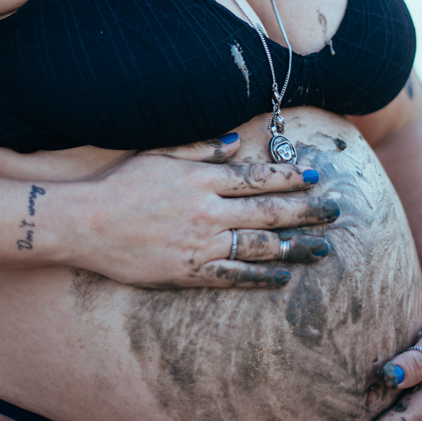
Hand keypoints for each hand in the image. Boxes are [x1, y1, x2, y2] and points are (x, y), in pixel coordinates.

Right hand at [60, 132, 338, 287]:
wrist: (87, 223)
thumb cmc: (120, 184)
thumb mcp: (159, 154)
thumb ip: (200, 148)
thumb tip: (235, 142)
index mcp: (202, 178)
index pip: (257, 177)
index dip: (290, 176)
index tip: (314, 176)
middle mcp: (208, 210)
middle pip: (268, 211)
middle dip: (306, 211)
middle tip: (334, 211)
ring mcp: (201, 243)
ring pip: (259, 246)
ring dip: (294, 246)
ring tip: (321, 248)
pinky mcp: (189, 271)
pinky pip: (233, 276)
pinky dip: (260, 277)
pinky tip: (282, 278)